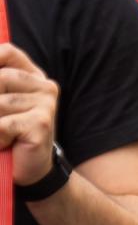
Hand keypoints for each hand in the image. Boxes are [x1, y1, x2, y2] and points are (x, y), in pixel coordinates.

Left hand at [0, 42, 58, 185]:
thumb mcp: (0, 103)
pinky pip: (2, 124)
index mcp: (33, 76)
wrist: (31, 172)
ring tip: (0, 136)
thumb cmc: (9, 136)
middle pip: (0, 78)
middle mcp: (44, 86)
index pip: (7, 52)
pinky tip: (4, 143)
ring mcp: (46, 103)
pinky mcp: (41, 123)